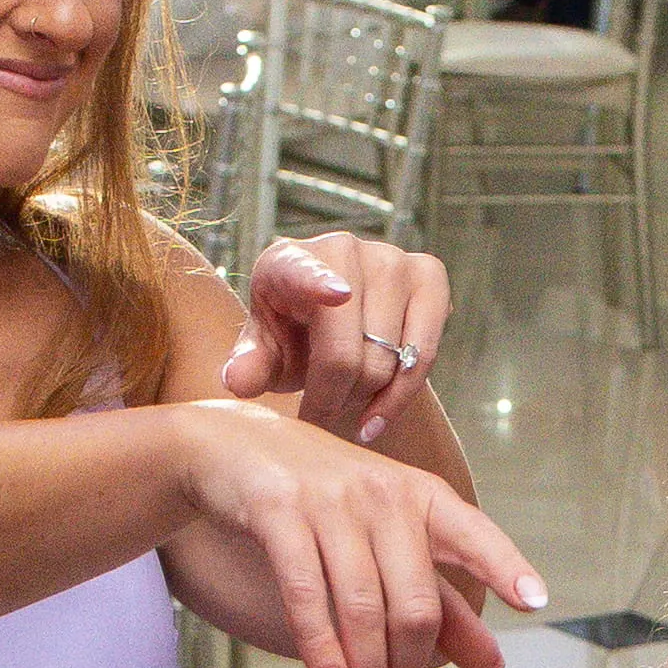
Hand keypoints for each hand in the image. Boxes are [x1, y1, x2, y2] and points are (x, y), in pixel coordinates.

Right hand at [171, 398, 543, 667]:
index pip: (473, 533)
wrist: (228, 447)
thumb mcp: (384, 538)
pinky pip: (307, 592)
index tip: (535, 601)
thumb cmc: (318, 499)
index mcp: (420, 497)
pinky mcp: (278, 510)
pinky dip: (322, 649)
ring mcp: (330, 501)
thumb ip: (439, 600)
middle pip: (414, 602)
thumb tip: (493, 664)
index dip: (504, 566)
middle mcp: (382, 495)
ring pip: (363, 607)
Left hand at [213, 231, 446, 446]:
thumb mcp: (265, 351)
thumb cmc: (293, 335)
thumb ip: (249, 366)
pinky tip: (375, 418)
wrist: (336, 321)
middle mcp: (343, 249)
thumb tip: (238, 382)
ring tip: (344, 403)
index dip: (320, 283)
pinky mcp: (429, 276)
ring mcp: (391, 259)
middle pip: (348, 355)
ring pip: (387, 362)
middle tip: (318, 415)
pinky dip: (400, 397)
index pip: (304, 274)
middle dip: (332, 400)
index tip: (335, 296)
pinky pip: (423, 356)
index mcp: (288, 261)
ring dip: (364, 399)